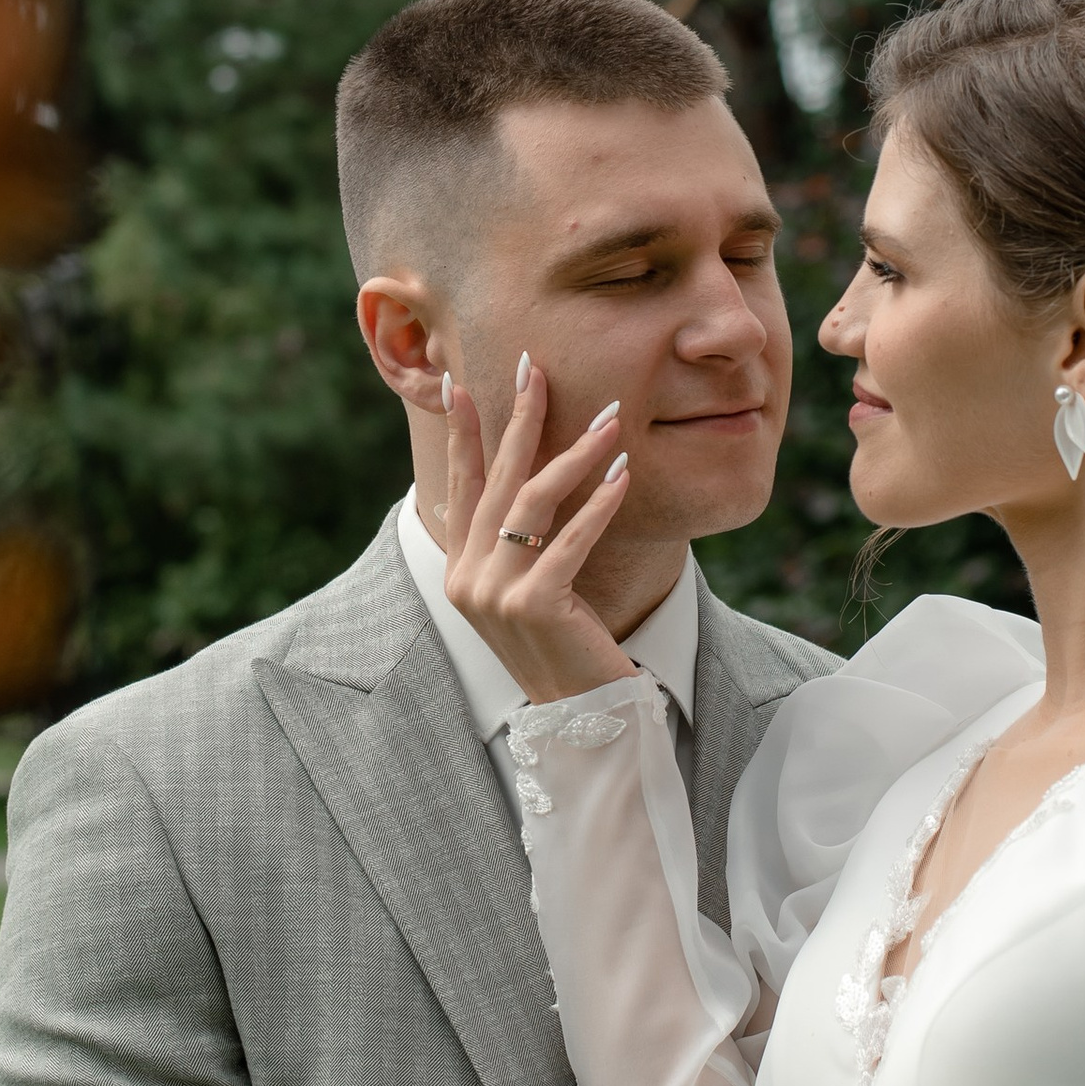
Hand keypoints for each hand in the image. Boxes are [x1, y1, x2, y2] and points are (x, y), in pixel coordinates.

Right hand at [441, 358, 634, 702]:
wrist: (580, 717)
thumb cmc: (562, 647)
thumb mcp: (526, 591)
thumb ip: (513, 546)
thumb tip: (515, 489)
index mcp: (461, 570)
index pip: (462, 486)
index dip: (462, 434)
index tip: (462, 383)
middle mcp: (469, 578)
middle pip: (497, 481)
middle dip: (518, 420)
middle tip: (535, 368)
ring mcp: (496, 594)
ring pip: (533, 503)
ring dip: (575, 454)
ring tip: (610, 419)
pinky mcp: (534, 606)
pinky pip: (570, 541)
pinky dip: (598, 504)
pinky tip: (623, 474)